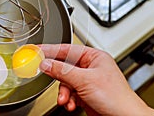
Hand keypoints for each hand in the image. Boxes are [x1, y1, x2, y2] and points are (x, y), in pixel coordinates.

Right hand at [39, 44, 153, 115]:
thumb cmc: (116, 97)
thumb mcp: (84, 80)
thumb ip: (62, 70)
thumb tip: (46, 63)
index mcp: (93, 57)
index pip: (67, 49)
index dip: (50, 49)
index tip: (37, 50)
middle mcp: (90, 67)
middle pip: (64, 67)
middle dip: (58, 77)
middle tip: (45, 74)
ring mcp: (87, 81)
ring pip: (65, 82)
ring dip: (63, 92)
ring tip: (65, 99)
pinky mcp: (84, 93)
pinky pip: (69, 92)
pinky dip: (67, 99)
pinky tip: (70, 104)